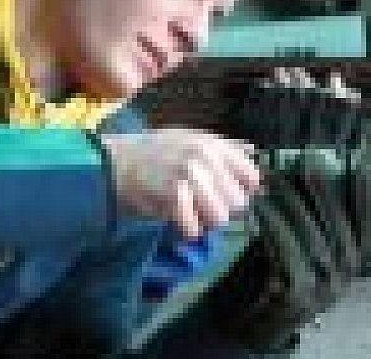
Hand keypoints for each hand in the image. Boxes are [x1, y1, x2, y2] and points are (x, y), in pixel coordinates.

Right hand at [100, 128, 260, 238]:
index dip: (241, 192)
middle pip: (238, 203)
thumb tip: (254, 168)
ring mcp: (190, 174)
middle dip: (221, 210)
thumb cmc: (153, 154)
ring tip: (188, 213)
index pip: (252, 178)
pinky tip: (176, 220)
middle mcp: (206, 156)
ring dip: (204, 222)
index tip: (225, 196)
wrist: (116, 162)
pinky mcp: (173, 194)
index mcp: (214, 144)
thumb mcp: (191, 140)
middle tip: (200, 207)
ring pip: (219, 218)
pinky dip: (186, 230)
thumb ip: (223, 152)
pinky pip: (195, 228)